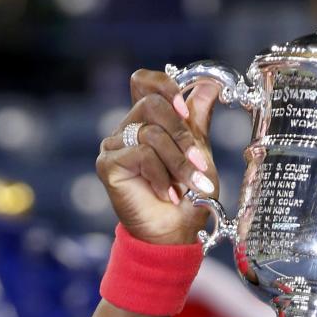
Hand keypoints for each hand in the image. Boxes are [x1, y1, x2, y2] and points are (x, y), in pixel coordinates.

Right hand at [96, 68, 219, 245]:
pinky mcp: (107, 164)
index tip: (186, 110)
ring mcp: (114, 146)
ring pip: (151, 133)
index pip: (144, 82)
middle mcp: (128, 129)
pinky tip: (166, 194)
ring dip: (178, 162)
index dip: (164, 86)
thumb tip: (209, 84)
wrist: (175, 234)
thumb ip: (198, 120)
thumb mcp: (199, 153)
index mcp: (148, 121)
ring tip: (189, 186)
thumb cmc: (188, 197)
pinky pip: (141, 154)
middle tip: (198, 161)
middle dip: (181, 134)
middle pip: (152, 104)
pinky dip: (161, 176)